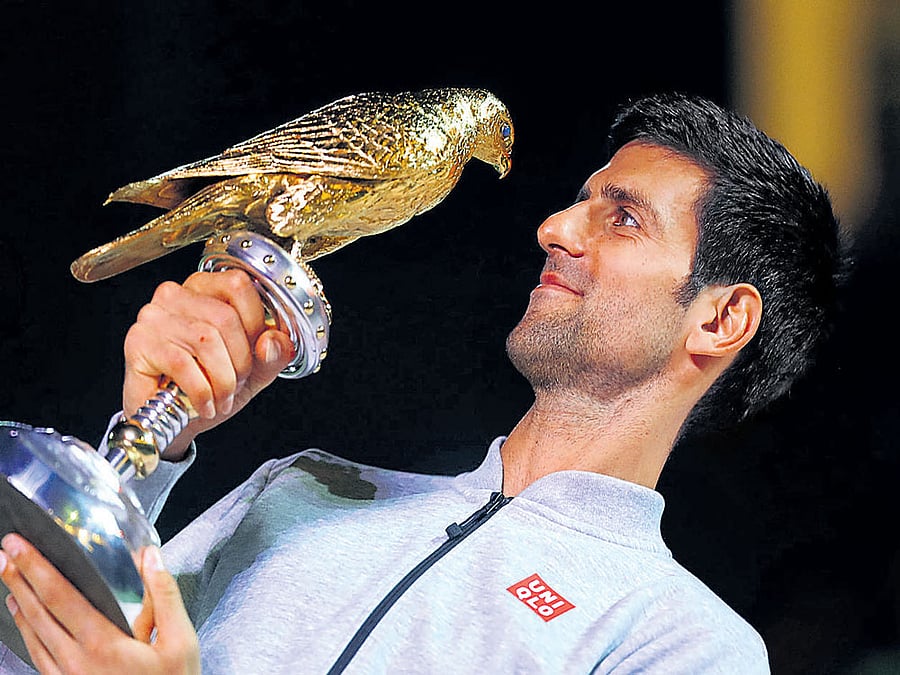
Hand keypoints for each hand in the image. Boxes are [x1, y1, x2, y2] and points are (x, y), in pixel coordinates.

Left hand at [0, 534, 199, 673]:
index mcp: (103, 644)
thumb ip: (165, 596)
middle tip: (5, 553)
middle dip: (19, 579)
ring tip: (10, 582)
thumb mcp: (181, 642)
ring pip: (32, 636)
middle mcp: (76, 661)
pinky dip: (27, 633)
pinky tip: (26, 623)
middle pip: (38, 612)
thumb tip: (151, 558)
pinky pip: (38, 656)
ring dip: (19, 605)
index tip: (19, 546)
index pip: (59, 596)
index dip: (35, 567)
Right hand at [123, 269, 294, 458]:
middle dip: (241, 360)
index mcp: (205, 289)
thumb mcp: (255, 368)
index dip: (256, 323)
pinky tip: (205, 404)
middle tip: (238, 384)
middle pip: (225, 317)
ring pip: (206, 340)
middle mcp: (175, 295)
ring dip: (222, 379)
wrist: (173, 420)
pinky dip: (201, 391)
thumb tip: (274, 342)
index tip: (256, 352)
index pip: (238, 285)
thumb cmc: (210, 386)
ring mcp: (153, 317)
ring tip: (222, 397)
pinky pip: (182, 364)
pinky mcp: (138, 343)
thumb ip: (274, 353)